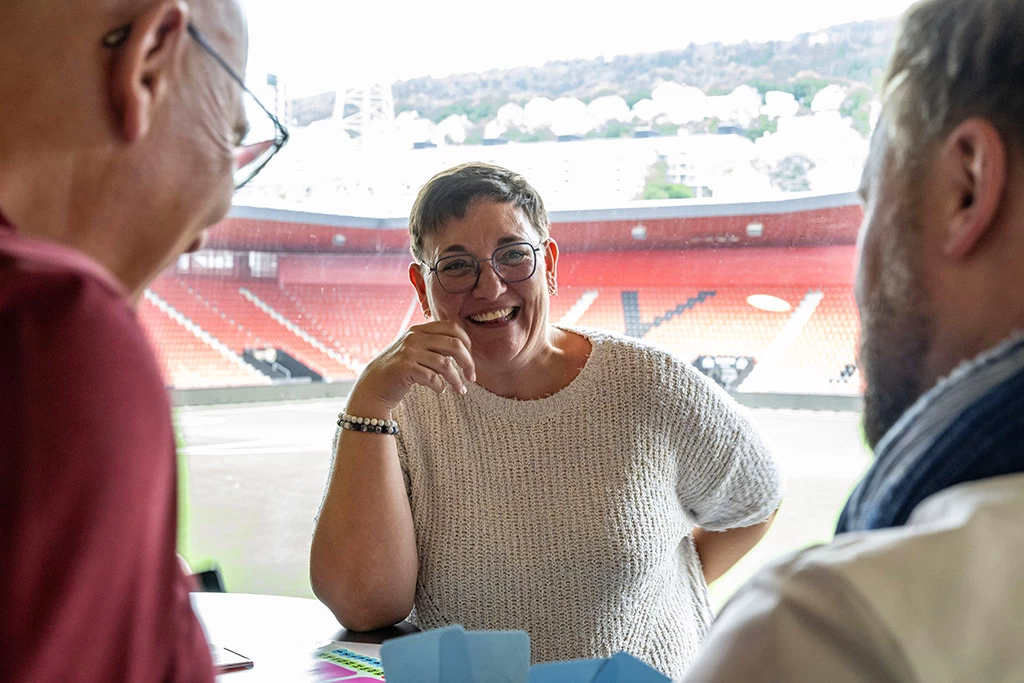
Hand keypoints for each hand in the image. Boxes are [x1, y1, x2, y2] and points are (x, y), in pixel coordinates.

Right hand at [347, 321, 476, 413]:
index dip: (466, 342)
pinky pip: (432, 377)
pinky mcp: (404, 368)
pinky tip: (440, 390)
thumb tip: (463, 346)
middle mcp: (414, 337)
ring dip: (456, 380)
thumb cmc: (398, 369)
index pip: (452, 327)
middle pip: (454, 345)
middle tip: (472, 377)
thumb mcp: (414, 349)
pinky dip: (440, 386)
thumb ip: (433, 344)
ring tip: (460, 390)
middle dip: (468, 362)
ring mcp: (408, 352)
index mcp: (419, 329)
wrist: (373, 385)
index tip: (469, 356)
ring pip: (445, 364)